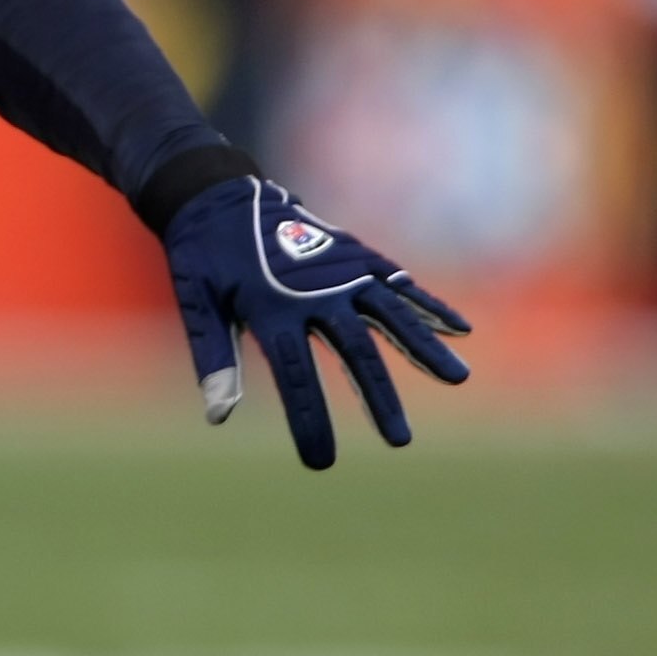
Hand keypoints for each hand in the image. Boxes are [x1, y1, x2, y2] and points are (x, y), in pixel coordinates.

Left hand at [161, 177, 470, 470]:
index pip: (296, 376)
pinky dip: (428, 305)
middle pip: (355, 350)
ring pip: (391, 314)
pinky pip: (398, 284)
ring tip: (458, 378)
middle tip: (400, 441)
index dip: (310, 420)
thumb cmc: (202, 257)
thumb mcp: (196, 305)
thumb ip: (215, 358)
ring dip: (425, 347)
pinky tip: (460, 329)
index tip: (320, 462)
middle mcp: (314, 289)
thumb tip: (219, 416)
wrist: (216, 193)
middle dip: (379, 397)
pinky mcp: (356, 255)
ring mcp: (340, 270)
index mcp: (269, 307)